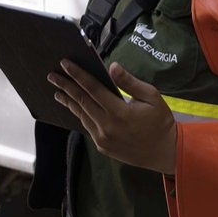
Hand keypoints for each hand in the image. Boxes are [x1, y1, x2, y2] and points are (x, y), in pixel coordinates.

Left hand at [48, 60, 176, 174]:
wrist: (165, 152)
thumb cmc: (160, 121)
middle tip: (51, 75)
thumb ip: (129, 82)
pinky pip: (87, 126)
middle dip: (65, 86)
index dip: (77, 75)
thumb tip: (112, 66)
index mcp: (120, 112)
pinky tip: (74, 106)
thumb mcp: (151, 96)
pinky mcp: (102, 146)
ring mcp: (103, 138)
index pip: (93, 89)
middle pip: (81, 101)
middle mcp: (108, 126)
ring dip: (68, 101)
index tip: (64, 64)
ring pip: (81, 115)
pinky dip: (79, 114)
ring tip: (58, 91)